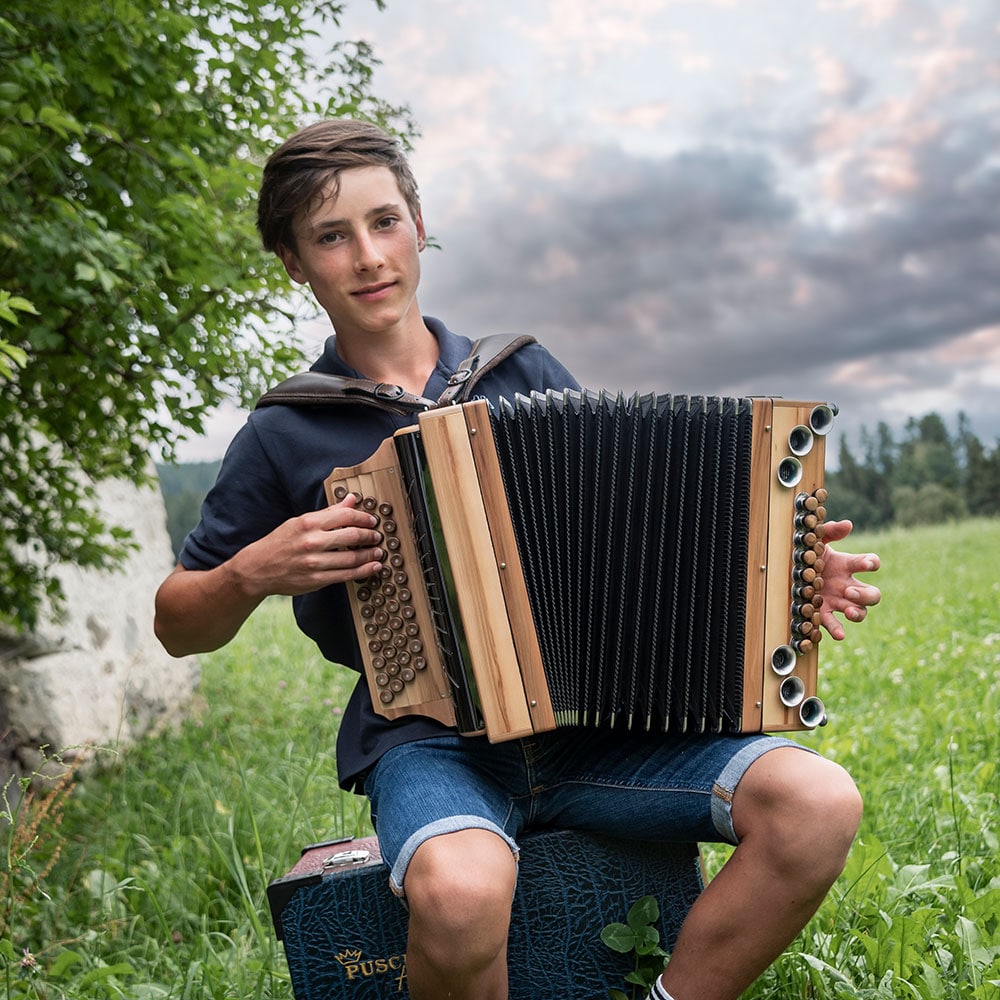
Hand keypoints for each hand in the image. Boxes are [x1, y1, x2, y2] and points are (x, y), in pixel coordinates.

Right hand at [233, 493, 384, 597]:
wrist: (258, 568)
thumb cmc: (280, 542)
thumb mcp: (300, 522)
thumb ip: (328, 513)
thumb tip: (351, 500)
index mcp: (308, 523)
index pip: (344, 515)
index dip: (363, 517)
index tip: (372, 520)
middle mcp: (312, 542)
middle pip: (351, 536)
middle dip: (369, 535)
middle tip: (377, 536)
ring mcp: (314, 563)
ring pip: (352, 558)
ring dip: (370, 555)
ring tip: (378, 552)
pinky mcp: (317, 580)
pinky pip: (346, 575)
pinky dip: (364, 571)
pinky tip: (373, 567)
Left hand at [817, 519, 880, 640]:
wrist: (787, 572)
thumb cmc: (807, 556)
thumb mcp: (815, 542)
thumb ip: (830, 532)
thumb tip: (848, 524)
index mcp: (847, 566)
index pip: (869, 563)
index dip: (871, 563)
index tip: (868, 564)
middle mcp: (848, 586)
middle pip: (873, 594)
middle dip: (866, 595)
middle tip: (850, 592)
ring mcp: (838, 602)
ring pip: (860, 611)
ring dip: (858, 613)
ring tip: (850, 611)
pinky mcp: (824, 614)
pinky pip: (835, 624)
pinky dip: (838, 630)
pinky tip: (839, 634)